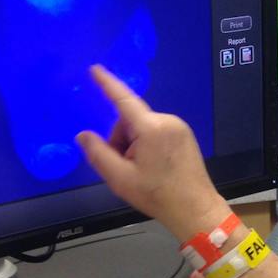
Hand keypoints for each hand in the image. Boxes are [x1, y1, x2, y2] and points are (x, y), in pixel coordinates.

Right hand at [76, 64, 227, 242]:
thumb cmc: (157, 195)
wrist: (194, 208)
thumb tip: (83, 135)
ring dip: (134, 145)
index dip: (107, 83)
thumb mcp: (120, 178)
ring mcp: (179, 127)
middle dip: (121, 140)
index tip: (95, 69)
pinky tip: (152, 167)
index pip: (123, 99)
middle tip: (125, 167)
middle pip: (130, 121)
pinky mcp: (184, 135)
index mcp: (151, 128)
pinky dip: (147, 145)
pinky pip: (156, 132)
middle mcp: (167, 121)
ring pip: (142, 128)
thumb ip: (98, 154)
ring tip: (141, 171)